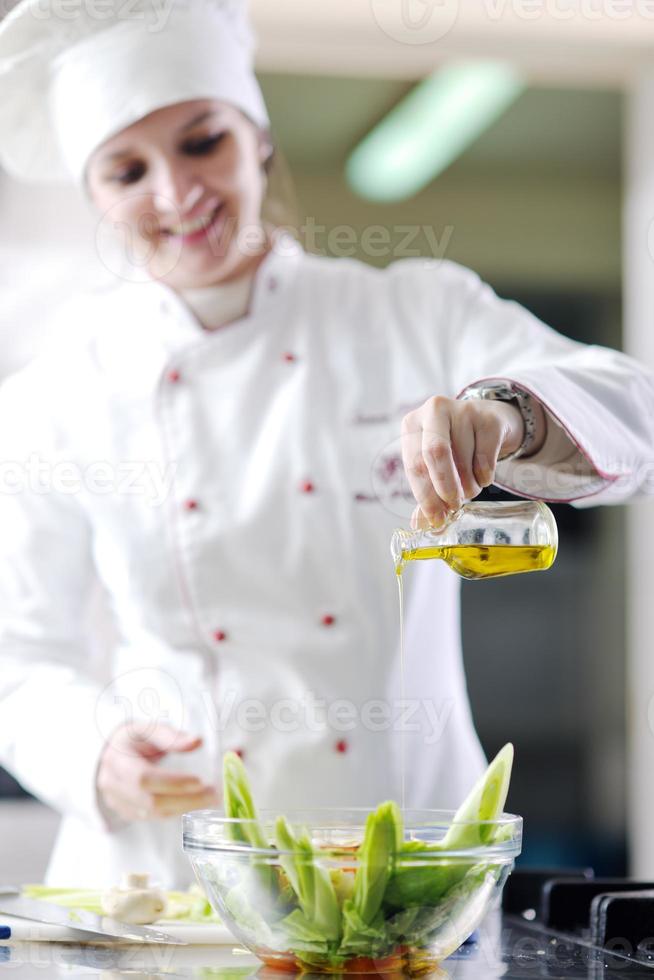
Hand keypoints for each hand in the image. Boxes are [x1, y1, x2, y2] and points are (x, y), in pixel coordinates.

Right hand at [97, 723, 219, 821]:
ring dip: (184, 808)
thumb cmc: (133, 739)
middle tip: (214, 794)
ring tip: (210, 799)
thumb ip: (171, 736)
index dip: (173, 782)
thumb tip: (197, 741)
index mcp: (117, 760)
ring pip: (153, 813)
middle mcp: (113, 785)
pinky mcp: (126, 812)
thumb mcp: (148, 729)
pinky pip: (152, 817)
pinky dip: (175, 811)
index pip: (144, 777)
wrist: (110, 754)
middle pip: (150, 801)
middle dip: (186, 800)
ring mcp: (117, 802)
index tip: (201, 781)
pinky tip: (193, 803)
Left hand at [401, 395, 528, 527]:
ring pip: (464, 461)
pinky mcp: (489, 418)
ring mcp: (464, 410)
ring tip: (469, 487)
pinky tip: (482, 474)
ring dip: (468, 486)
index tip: (436, 519)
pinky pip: (486, 458)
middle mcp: (435, 410)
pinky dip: (485, 477)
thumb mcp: (434, 466)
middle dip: (445, 488)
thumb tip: (421, 525)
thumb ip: (427, 494)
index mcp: (412, 424)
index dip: (425, 496)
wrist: (488, 421)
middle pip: (436, 454)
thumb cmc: (454, 447)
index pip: (414, 465)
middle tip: (454, 506)